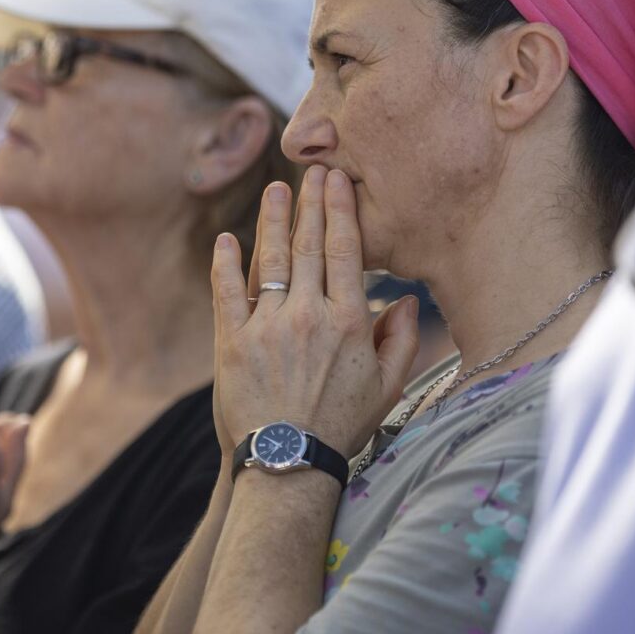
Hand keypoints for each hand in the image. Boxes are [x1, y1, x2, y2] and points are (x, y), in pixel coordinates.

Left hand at [211, 165, 419, 460]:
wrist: (289, 462)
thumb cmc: (340, 427)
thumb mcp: (387, 388)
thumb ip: (402, 341)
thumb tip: (408, 299)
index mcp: (350, 322)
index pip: (344, 251)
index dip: (340, 211)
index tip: (337, 182)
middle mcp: (309, 316)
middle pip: (308, 245)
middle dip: (310, 203)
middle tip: (311, 170)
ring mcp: (267, 327)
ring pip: (269, 260)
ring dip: (272, 220)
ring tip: (275, 190)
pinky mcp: (232, 342)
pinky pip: (228, 292)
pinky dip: (226, 263)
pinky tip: (226, 239)